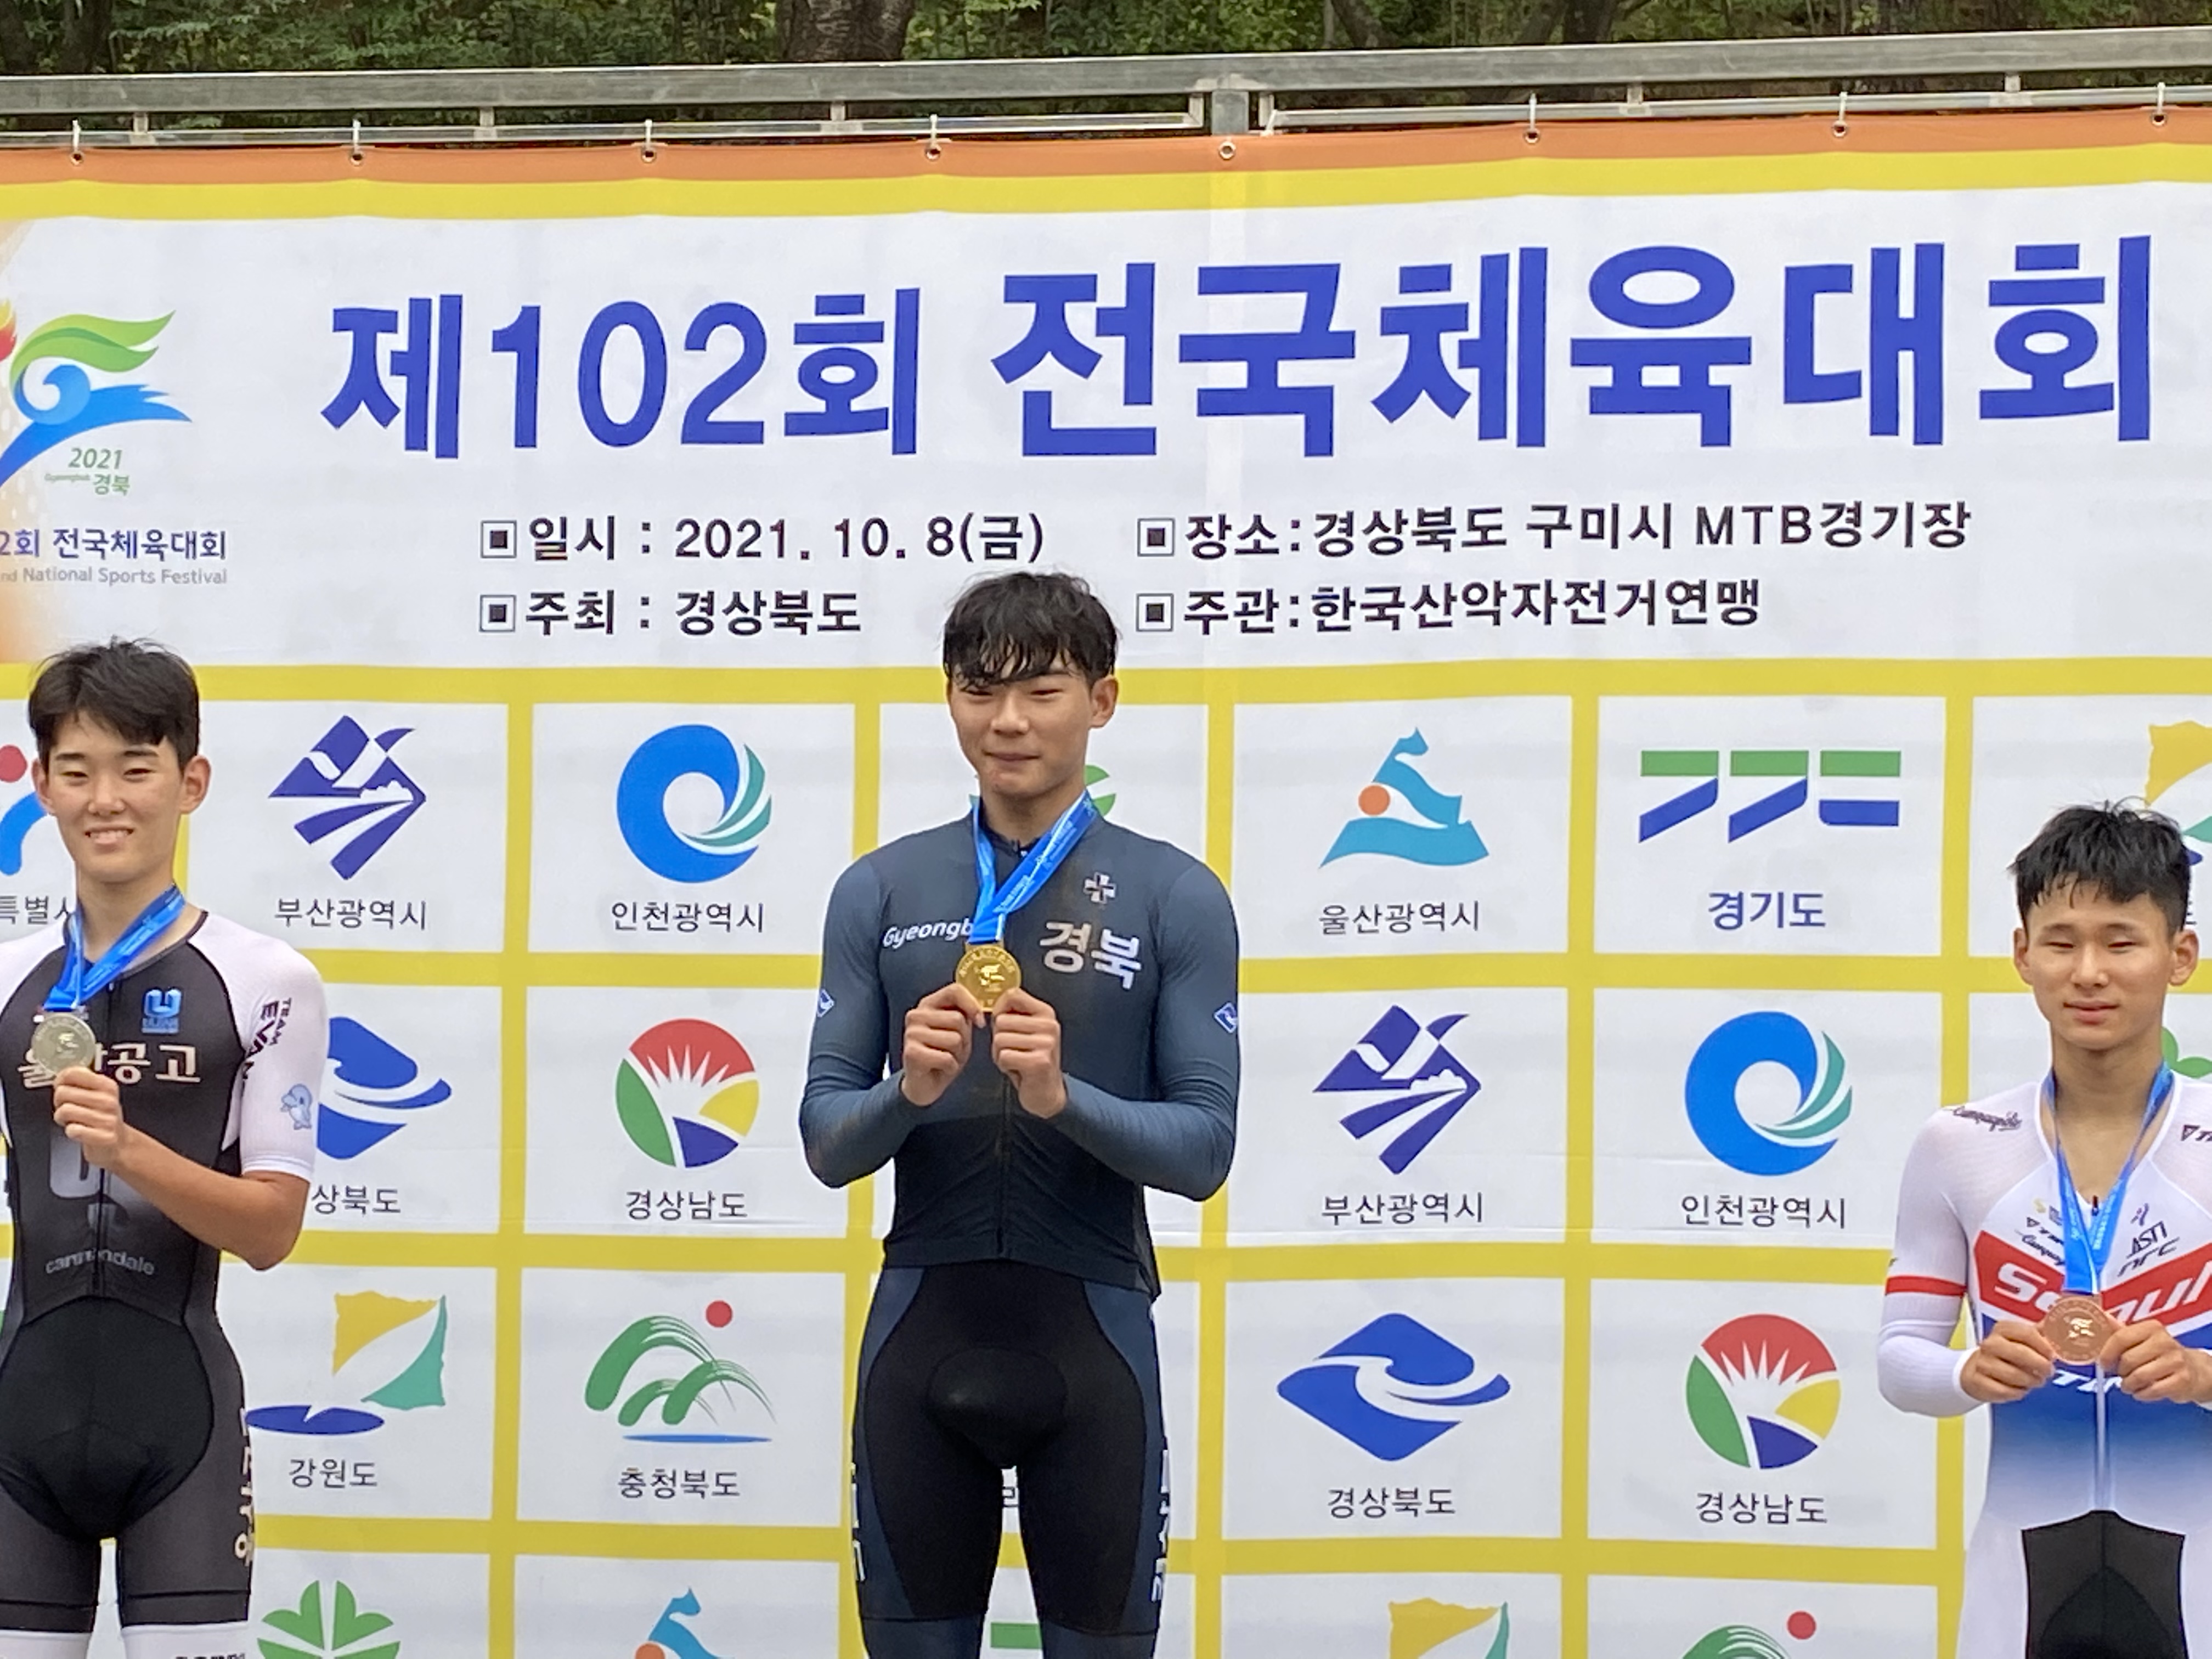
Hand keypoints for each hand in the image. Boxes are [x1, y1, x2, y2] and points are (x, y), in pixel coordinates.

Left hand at [51, 1064, 132, 1172]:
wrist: (116, 1143)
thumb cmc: (100, 1117)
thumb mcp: (95, 1093)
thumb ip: (79, 1080)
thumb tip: (61, 1074)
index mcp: (107, 1085)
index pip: (72, 1073)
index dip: (60, 1081)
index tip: (62, 1086)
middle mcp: (109, 1100)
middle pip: (62, 1092)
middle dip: (59, 1102)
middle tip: (67, 1107)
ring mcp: (108, 1119)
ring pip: (65, 1111)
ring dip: (62, 1118)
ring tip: (71, 1120)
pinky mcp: (104, 1137)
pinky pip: (73, 1130)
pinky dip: (71, 1132)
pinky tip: (79, 1131)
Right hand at [899, 983, 983, 1107]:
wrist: (925, 1084)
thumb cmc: (944, 1054)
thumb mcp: (959, 1031)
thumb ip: (965, 1015)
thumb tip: (978, 1015)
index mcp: (928, 1004)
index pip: (954, 990)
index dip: (972, 1005)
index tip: (979, 1022)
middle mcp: (916, 1015)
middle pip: (958, 1019)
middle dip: (964, 1038)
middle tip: (953, 1049)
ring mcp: (911, 1033)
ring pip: (954, 1039)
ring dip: (957, 1054)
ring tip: (946, 1058)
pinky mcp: (911, 1053)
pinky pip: (946, 1058)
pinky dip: (950, 1067)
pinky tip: (940, 1068)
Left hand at [990, 986, 1065, 1118]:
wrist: (1046, 1093)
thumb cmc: (1031, 1061)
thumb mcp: (1026, 1032)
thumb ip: (1013, 1015)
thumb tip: (990, 1003)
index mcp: (1046, 1013)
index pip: (1012, 994)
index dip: (999, 1009)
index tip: (1002, 1024)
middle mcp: (1049, 1025)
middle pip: (1001, 1020)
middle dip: (998, 1038)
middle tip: (1013, 1050)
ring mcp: (1047, 1043)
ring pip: (1000, 1039)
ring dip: (1000, 1053)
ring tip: (1015, 1060)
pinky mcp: (1040, 1061)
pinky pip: (1004, 1056)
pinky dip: (1004, 1065)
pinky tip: (1017, 1069)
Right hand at [1959, 1319, 2055, 1403]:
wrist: (1978, 1369)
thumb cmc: (2007, 1355)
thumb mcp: (2022, 1341)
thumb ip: (2042, 1335)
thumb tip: (2063, 1327)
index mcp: (2003, 1329)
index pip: (2027, 1333)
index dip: (2044, 1346)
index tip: (2053, 1355)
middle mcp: (1990, 1343)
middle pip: (2020, 1353)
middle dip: (2040, 1365)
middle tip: (2049, 1371)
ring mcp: (1982, 1362)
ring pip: (2013, 1374)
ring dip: (2030, 1381)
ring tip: (2036, 1381)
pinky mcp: (1978, 1381)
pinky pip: (2005, 1390)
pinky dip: (2017, 1392)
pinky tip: (2020, 1389)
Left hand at [2104, 1319, 2211, 1402]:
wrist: (2194, 1370)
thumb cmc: (2160, 1354)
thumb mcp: (2142, 1339)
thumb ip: (2120, 1331)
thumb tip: (2101, 1316)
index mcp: (2151, 1328)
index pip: (2121, 1338)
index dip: (2107, 1353)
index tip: (2103, 1363)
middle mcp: (2165, 1342)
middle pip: (2128, 1359)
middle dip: (2120, 1371)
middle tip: (2121, 1375)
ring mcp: (2176, 1361)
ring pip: (2139, 1376)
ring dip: (2129, 1385)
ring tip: (2129, 1385)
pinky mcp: (2182, 1380)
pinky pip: (2153, 1390)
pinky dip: (2142, 1394)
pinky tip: (2141, 1392)